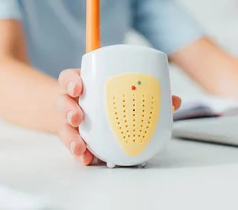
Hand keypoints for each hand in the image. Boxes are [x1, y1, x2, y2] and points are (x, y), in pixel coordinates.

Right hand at [56, 69, 182, 165]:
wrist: (88, 117)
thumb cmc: (108, 101)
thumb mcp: (121, 93)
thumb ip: (148, 95)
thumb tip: (175, 100)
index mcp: (84, 85)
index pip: (69, 78)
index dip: (71, 81)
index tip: (78, 87)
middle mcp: (72, 102)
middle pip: (62, 102)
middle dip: (68, 110)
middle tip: (78, 117)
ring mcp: (70, 122)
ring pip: (64, 127)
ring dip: (71, 137)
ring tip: (80, 146)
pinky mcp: (73, 139)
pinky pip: (72, 147)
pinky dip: (79, 154)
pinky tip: (86, 158)